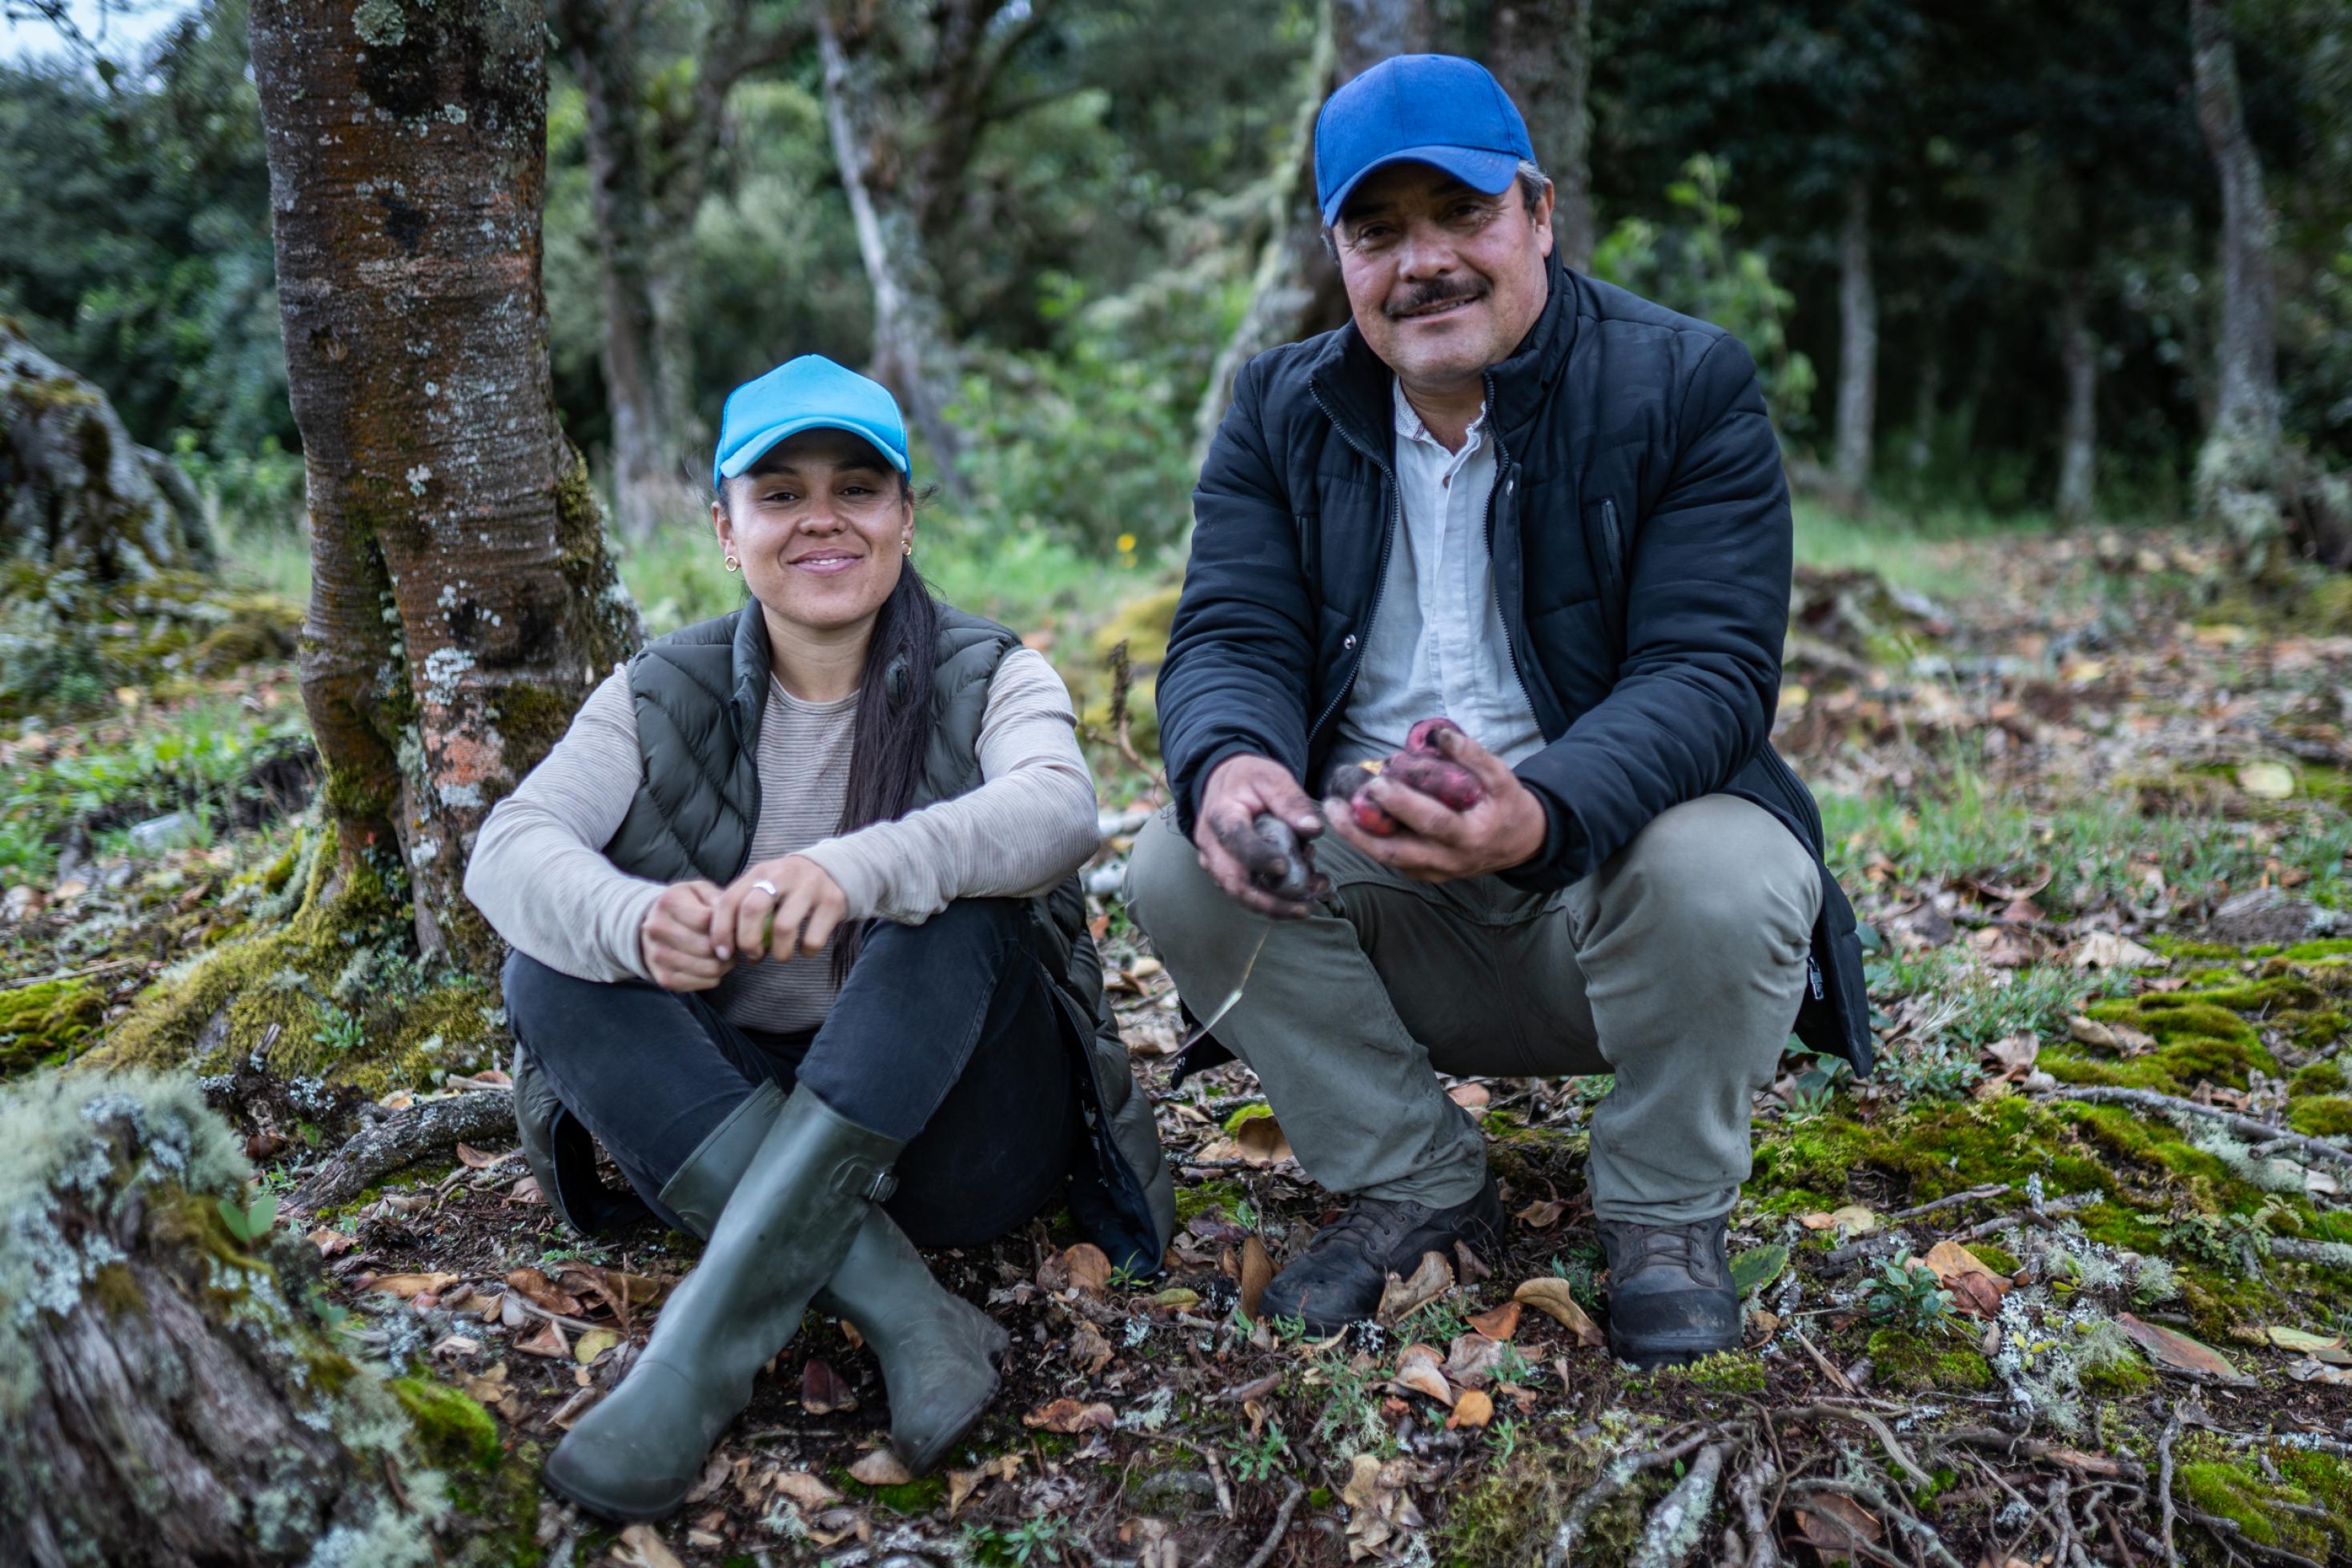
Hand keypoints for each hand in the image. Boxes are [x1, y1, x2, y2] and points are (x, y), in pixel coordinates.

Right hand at [640, 880, 726, 990]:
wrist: (654, 925)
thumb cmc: (685, 905)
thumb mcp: (700, 891)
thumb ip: (717, 898)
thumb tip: (733, 915)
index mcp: (669, 902)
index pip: (706, 919)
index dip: (727, 925)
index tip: (735, 926)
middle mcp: (657, 929)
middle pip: (708, 947)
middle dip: (729, 947)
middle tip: (734, 944)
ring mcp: (657, 955)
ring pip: (709, 968)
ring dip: (724, 964)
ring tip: (724, 954)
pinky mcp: (663, 977)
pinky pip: (702, 983)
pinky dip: (713, 977)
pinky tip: (710, 964)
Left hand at [711, 854, 848, 964]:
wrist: (837, 869)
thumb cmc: (790, 886)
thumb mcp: (765, 884)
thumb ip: (742, 904)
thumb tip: (720, 942)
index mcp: (760, 872)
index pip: (729, 900)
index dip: (721, 930)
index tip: (722, 953)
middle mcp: (783, 875)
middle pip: (752, 910)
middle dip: (747, 942)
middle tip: (753, 956)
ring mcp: (809, 887)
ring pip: (783, 927)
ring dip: (778, 952)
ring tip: (780, 956)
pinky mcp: (832, 902)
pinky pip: (813, 938)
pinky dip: (806, 951)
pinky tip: (805, 949)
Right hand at [1193, 754, 1329, 917]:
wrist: (1225, 783)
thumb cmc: (1249, 779)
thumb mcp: (1272, 778)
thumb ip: (1292, 801)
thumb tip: (1314, 830)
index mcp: (1221, 814)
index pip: (1236, 840)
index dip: (1258, 857)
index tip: (1284, 867)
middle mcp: (1211, 844)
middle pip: (1234, 882)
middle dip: (1270, 902)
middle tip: (1305, 908)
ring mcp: (1214, 862)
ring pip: (1240, 895)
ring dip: (1276, 905)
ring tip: (1309, 903)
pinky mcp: (1223, 873)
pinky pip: (1246, 893)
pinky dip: (1273, 900)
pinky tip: (1301, 896)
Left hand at [1321, 725, 1547, 881]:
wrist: (1521, 842)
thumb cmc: (1508, 805)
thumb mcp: (1502, 777)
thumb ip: (1473, 756)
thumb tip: (1439, 735)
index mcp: (1470, 837)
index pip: (1432, 823)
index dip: (1404, 805)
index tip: (1379, 783)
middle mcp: (1449, 861)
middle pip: (1396, 853)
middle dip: (1360, 831)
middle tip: (1334, 804)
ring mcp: (1434, 872)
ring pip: (1387, 859)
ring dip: (1356, 836)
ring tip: (1331, 809)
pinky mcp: (1424, 874)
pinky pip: (1391, 859)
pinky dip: (1368, 840)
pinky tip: (1349, 818)